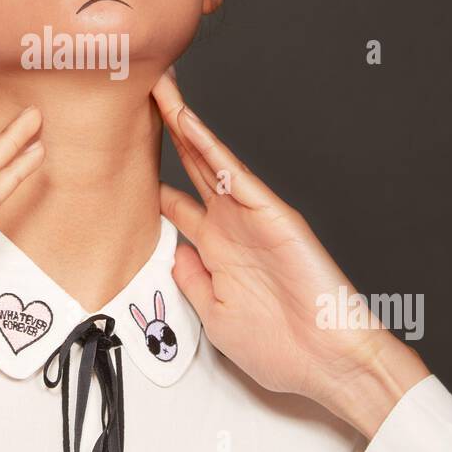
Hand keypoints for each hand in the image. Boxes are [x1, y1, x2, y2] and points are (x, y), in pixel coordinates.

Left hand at [151, 68, 430, 438]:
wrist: (329, 362)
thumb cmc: (283, 349)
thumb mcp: (215, 314)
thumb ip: (191, 279)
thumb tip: (171, 253)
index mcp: (217, 251)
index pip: (176, 203)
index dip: (148, 178)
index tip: (121, 156)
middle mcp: (232, 227)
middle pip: (191, 167)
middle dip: (166, 131)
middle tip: (142, 95)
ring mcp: (252, 216)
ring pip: (210, 159)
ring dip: (183, 123)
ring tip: (160, 89)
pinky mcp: (273, 213)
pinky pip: (234, 173)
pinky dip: (210, 147)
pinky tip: (187, 122)